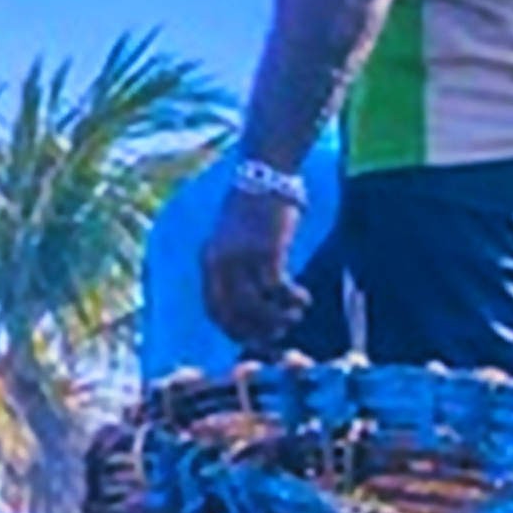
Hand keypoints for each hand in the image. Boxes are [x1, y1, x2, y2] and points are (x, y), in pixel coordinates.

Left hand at [198, 185, 306, 358]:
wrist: (266, 173)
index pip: (214, 310)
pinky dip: (292, 300)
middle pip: (233, 316)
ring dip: (278, 319)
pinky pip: (277, 291)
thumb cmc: (256, 207)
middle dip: (257, 332)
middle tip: (279, 334)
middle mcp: (219, 263)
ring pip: (256, 309)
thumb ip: (236, 267)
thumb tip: (252, 302)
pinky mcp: (266, 252)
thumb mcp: (235, 238)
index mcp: (208, 261)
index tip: (255, 338)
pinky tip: (304, 299)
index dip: (234, 330)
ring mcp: (241, 259)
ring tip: (295, 316)